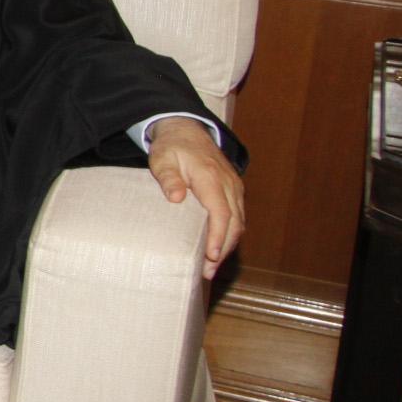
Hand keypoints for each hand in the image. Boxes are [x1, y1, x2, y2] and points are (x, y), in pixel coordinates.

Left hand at [146, 117, 243, 278]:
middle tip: (207, 272)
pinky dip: (230, 235)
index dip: (217, 237)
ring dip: (227, 246)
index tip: (210, 256)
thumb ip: (168, 178)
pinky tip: (218, 249)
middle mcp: (228, 184)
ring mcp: (234, 188)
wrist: (187, 129)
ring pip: (239, 223)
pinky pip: (237, 217)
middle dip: (223, 250)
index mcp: (211, 177)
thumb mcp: (163, 159)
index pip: (221, 212)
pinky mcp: (233, 191)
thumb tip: (176, 198)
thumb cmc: (172, 147)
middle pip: (234, 223)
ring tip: (211, 268)